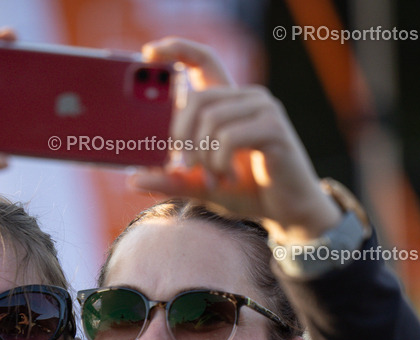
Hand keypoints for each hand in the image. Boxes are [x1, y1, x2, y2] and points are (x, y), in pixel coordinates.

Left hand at [131, 38, 340, 242]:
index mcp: (228, 102)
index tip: (147, 53)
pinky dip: (220, 162)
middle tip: (182, 165)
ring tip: (212, 178)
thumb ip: (171, 180)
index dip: (176, 49)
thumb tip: (134, 179)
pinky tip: (227, 177)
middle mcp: (246, 98)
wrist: (286, 210)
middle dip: (181, 134)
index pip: (203, 60)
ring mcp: (263, 108)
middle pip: (198, 97)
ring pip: (211, 119)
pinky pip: (230, 136)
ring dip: (204, 156)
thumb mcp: (200, 186)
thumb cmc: (246, 191)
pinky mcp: (274, 127)